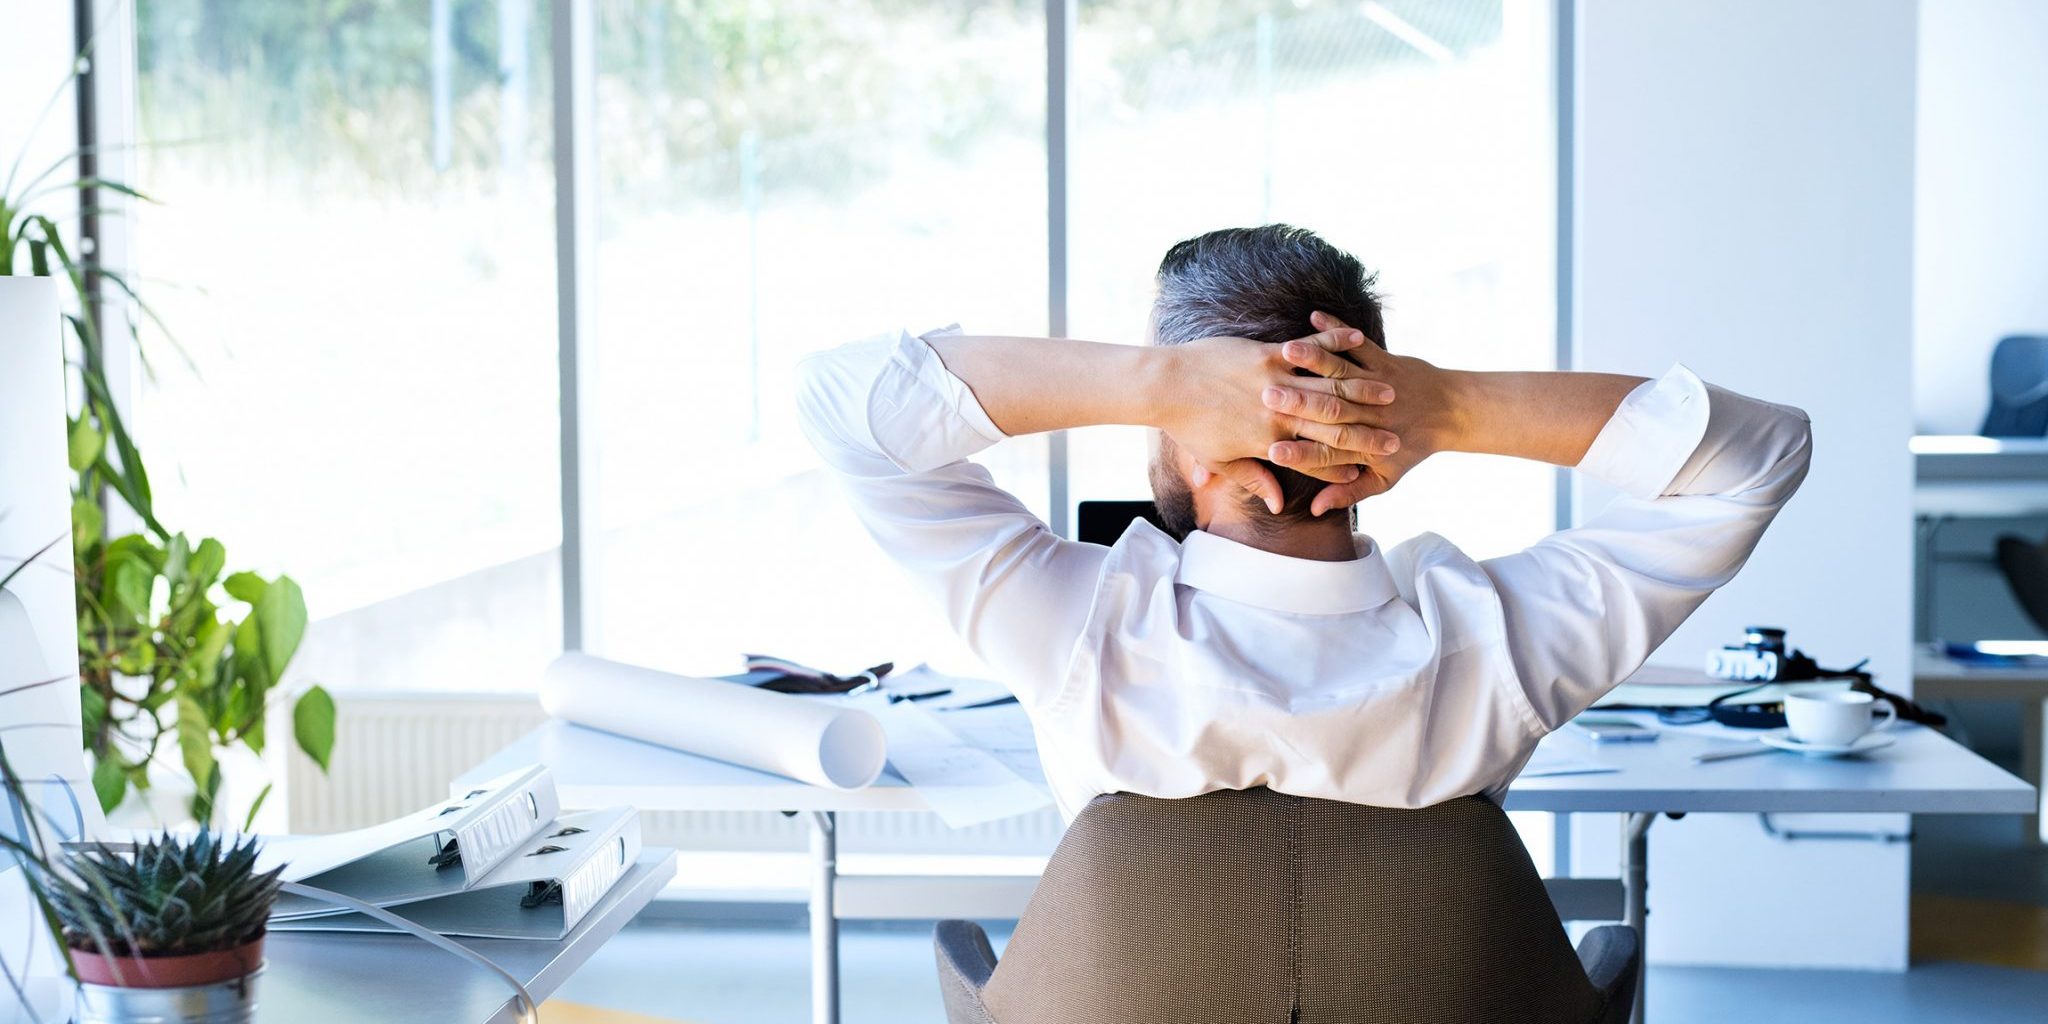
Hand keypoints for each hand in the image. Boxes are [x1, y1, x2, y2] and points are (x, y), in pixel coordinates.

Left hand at [1155, 328, 1399, 511]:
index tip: (1373, 469)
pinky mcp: (1268, 353)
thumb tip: (1277, 501)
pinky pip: (1309, 348)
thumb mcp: (1219, 459)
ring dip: (1363, 388)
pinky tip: (1358, 338)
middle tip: (1396, 435)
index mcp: (1269, 441)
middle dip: (1368, 432)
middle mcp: (1279, 413)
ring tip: (1389, 392)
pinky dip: (1335, 342)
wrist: (1167, 385)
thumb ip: (1253, 478)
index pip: (1318, 458)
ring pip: (1329, 386)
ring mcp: (1276, 380)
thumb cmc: (1189, 425)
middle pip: (1334, 425)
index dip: (1348, 465)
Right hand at [1261, 311, 1462, 513]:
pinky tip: (1315, 317)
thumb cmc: (1412, 447)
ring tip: (1286, 352)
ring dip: (1313, 360)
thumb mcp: (1384, 478)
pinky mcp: (1385, 361)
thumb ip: (1349, 493)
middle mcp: (1370, 416)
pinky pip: (1358, 344)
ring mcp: (1377, 385)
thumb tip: (1316, 510)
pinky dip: (1337, 330)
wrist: (1453, 412)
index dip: (1301, 455)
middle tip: (1266, 398)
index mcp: (1367, 447)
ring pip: (1341, 373)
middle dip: (1297, 403)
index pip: (1328, 454)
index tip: (1274, 452)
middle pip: (1329, 411)